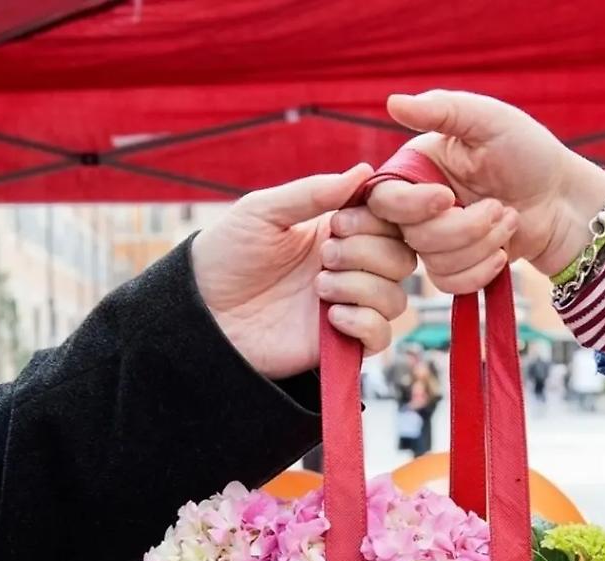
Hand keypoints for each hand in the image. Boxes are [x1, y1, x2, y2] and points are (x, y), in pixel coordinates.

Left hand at [192, 164, 416, 379]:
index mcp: (337, 232)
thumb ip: (313, 192)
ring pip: (396, 298)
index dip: (379, 220)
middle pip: (401, 259)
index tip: (340, 221)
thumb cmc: (227, 255)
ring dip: (362, 287)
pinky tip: (330, 317)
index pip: (389, 222)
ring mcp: (348, 306)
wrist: (203, 313)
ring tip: (318, 288)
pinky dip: (364, 322)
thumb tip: (365, 171)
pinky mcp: (341, 345)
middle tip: (324, 255)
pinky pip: (381, 336)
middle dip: (367, 253)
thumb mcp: (264, 211)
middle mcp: (350, 269)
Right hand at [365, 91, 604, 290]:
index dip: (413, 205)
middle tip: (500, 206)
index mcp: (418, 168)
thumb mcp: (488, 120)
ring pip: (434, 262)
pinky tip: (503, 253)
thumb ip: (442, 109)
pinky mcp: (454, 268)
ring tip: (508, 219)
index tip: (447, 197)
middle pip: (414, 236)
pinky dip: (481, 271)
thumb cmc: (529, 152)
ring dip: (482, 245)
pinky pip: (448, 284)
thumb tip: (393, 102)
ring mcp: (435, 241)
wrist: (562, 201)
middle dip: (464, 227)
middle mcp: (419, 206)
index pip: (385, 198)